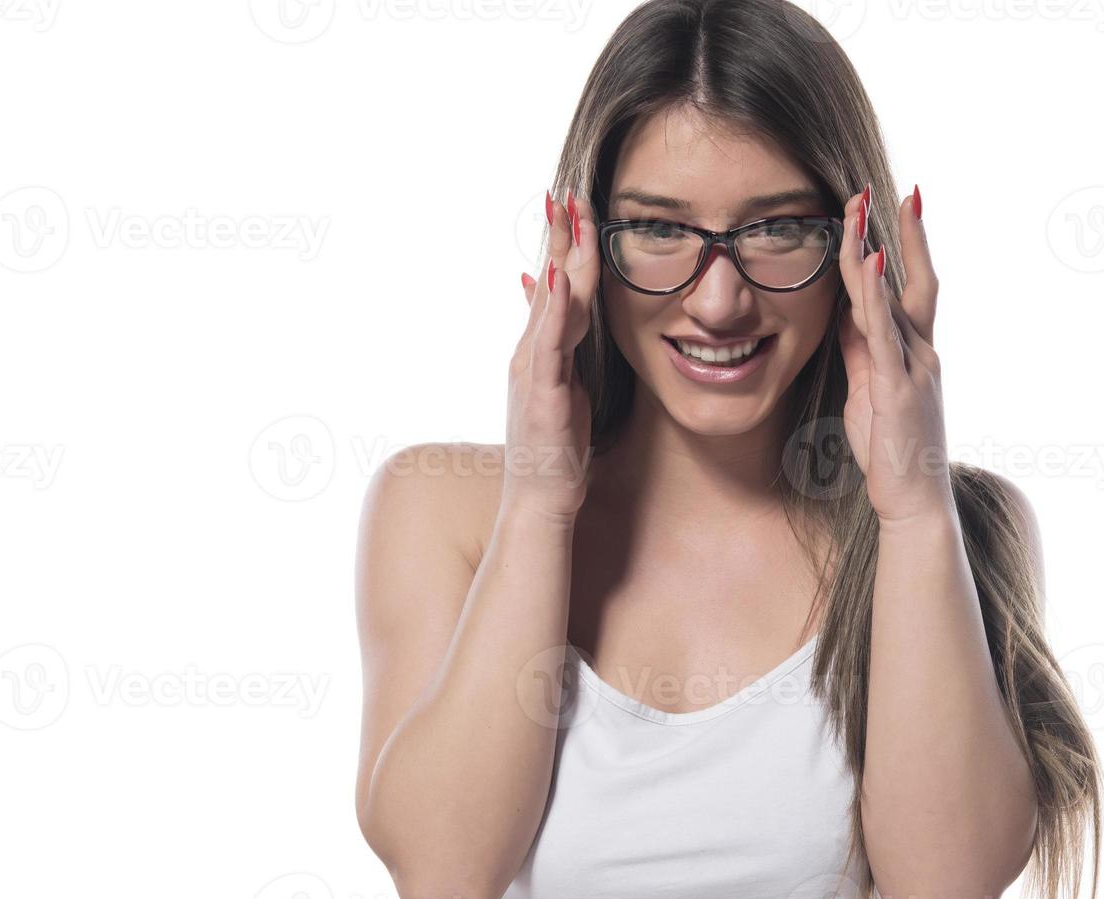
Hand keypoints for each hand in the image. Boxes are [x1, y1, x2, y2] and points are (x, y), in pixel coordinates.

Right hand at [502, 189, 600, 522]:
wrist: (538, 502)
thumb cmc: (554, 453)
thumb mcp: (562, 390)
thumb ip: (561, 351)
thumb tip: (562, 318)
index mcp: (541, 352)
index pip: (557, 288)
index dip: (565, 247)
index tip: (572, 207)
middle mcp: (531, 353)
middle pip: (552, 283)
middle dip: (560, 236)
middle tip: (566, 191)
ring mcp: (533, 370)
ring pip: (552, 303)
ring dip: (561, 257)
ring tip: (567, 216)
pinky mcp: (542, 392)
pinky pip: (549, 342)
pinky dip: (555, 307)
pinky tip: (562, 277)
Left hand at [834, 185, 954, 525]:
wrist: (913, 500)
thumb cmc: (890, 450)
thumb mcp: (867, 388)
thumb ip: (860, 349)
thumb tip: (845, 312)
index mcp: (914, 351)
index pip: (905, 287)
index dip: (896, 246)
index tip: (886, 205)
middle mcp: (922, 351)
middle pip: (912, 279)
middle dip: (897, 232)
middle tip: (877, 189)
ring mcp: (914, 367)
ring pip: (893, 297)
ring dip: (874, 250)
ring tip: (861, 208)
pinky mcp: (899, 387)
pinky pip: (885, 334)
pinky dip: (874, 297)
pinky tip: (866, 264)